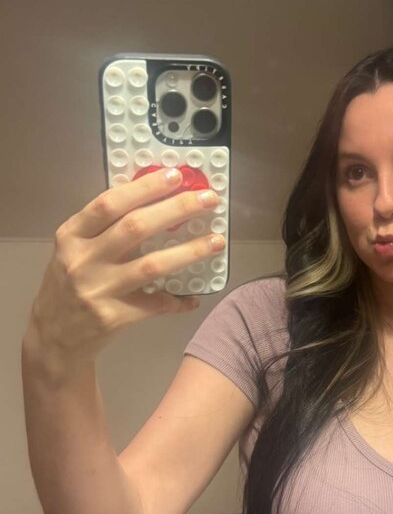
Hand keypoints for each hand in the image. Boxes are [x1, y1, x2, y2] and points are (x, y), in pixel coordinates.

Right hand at [27, 168, 222, 369]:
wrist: (54, 337)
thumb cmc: (68, 285)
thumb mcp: (74, 250)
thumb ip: (103, 228)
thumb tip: (156, 200)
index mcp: (71, 236)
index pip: (109, 203)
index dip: (144, 188)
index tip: (175, 175)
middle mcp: (82, 260)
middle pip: (135, 227)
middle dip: (176, 209)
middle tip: (208, 200)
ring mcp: (97, 290)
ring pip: (152, 265)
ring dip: (189, 252)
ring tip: (216, 241)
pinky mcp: (112, 317)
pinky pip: (155, 304)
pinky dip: (177, 300)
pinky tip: (193, 296)